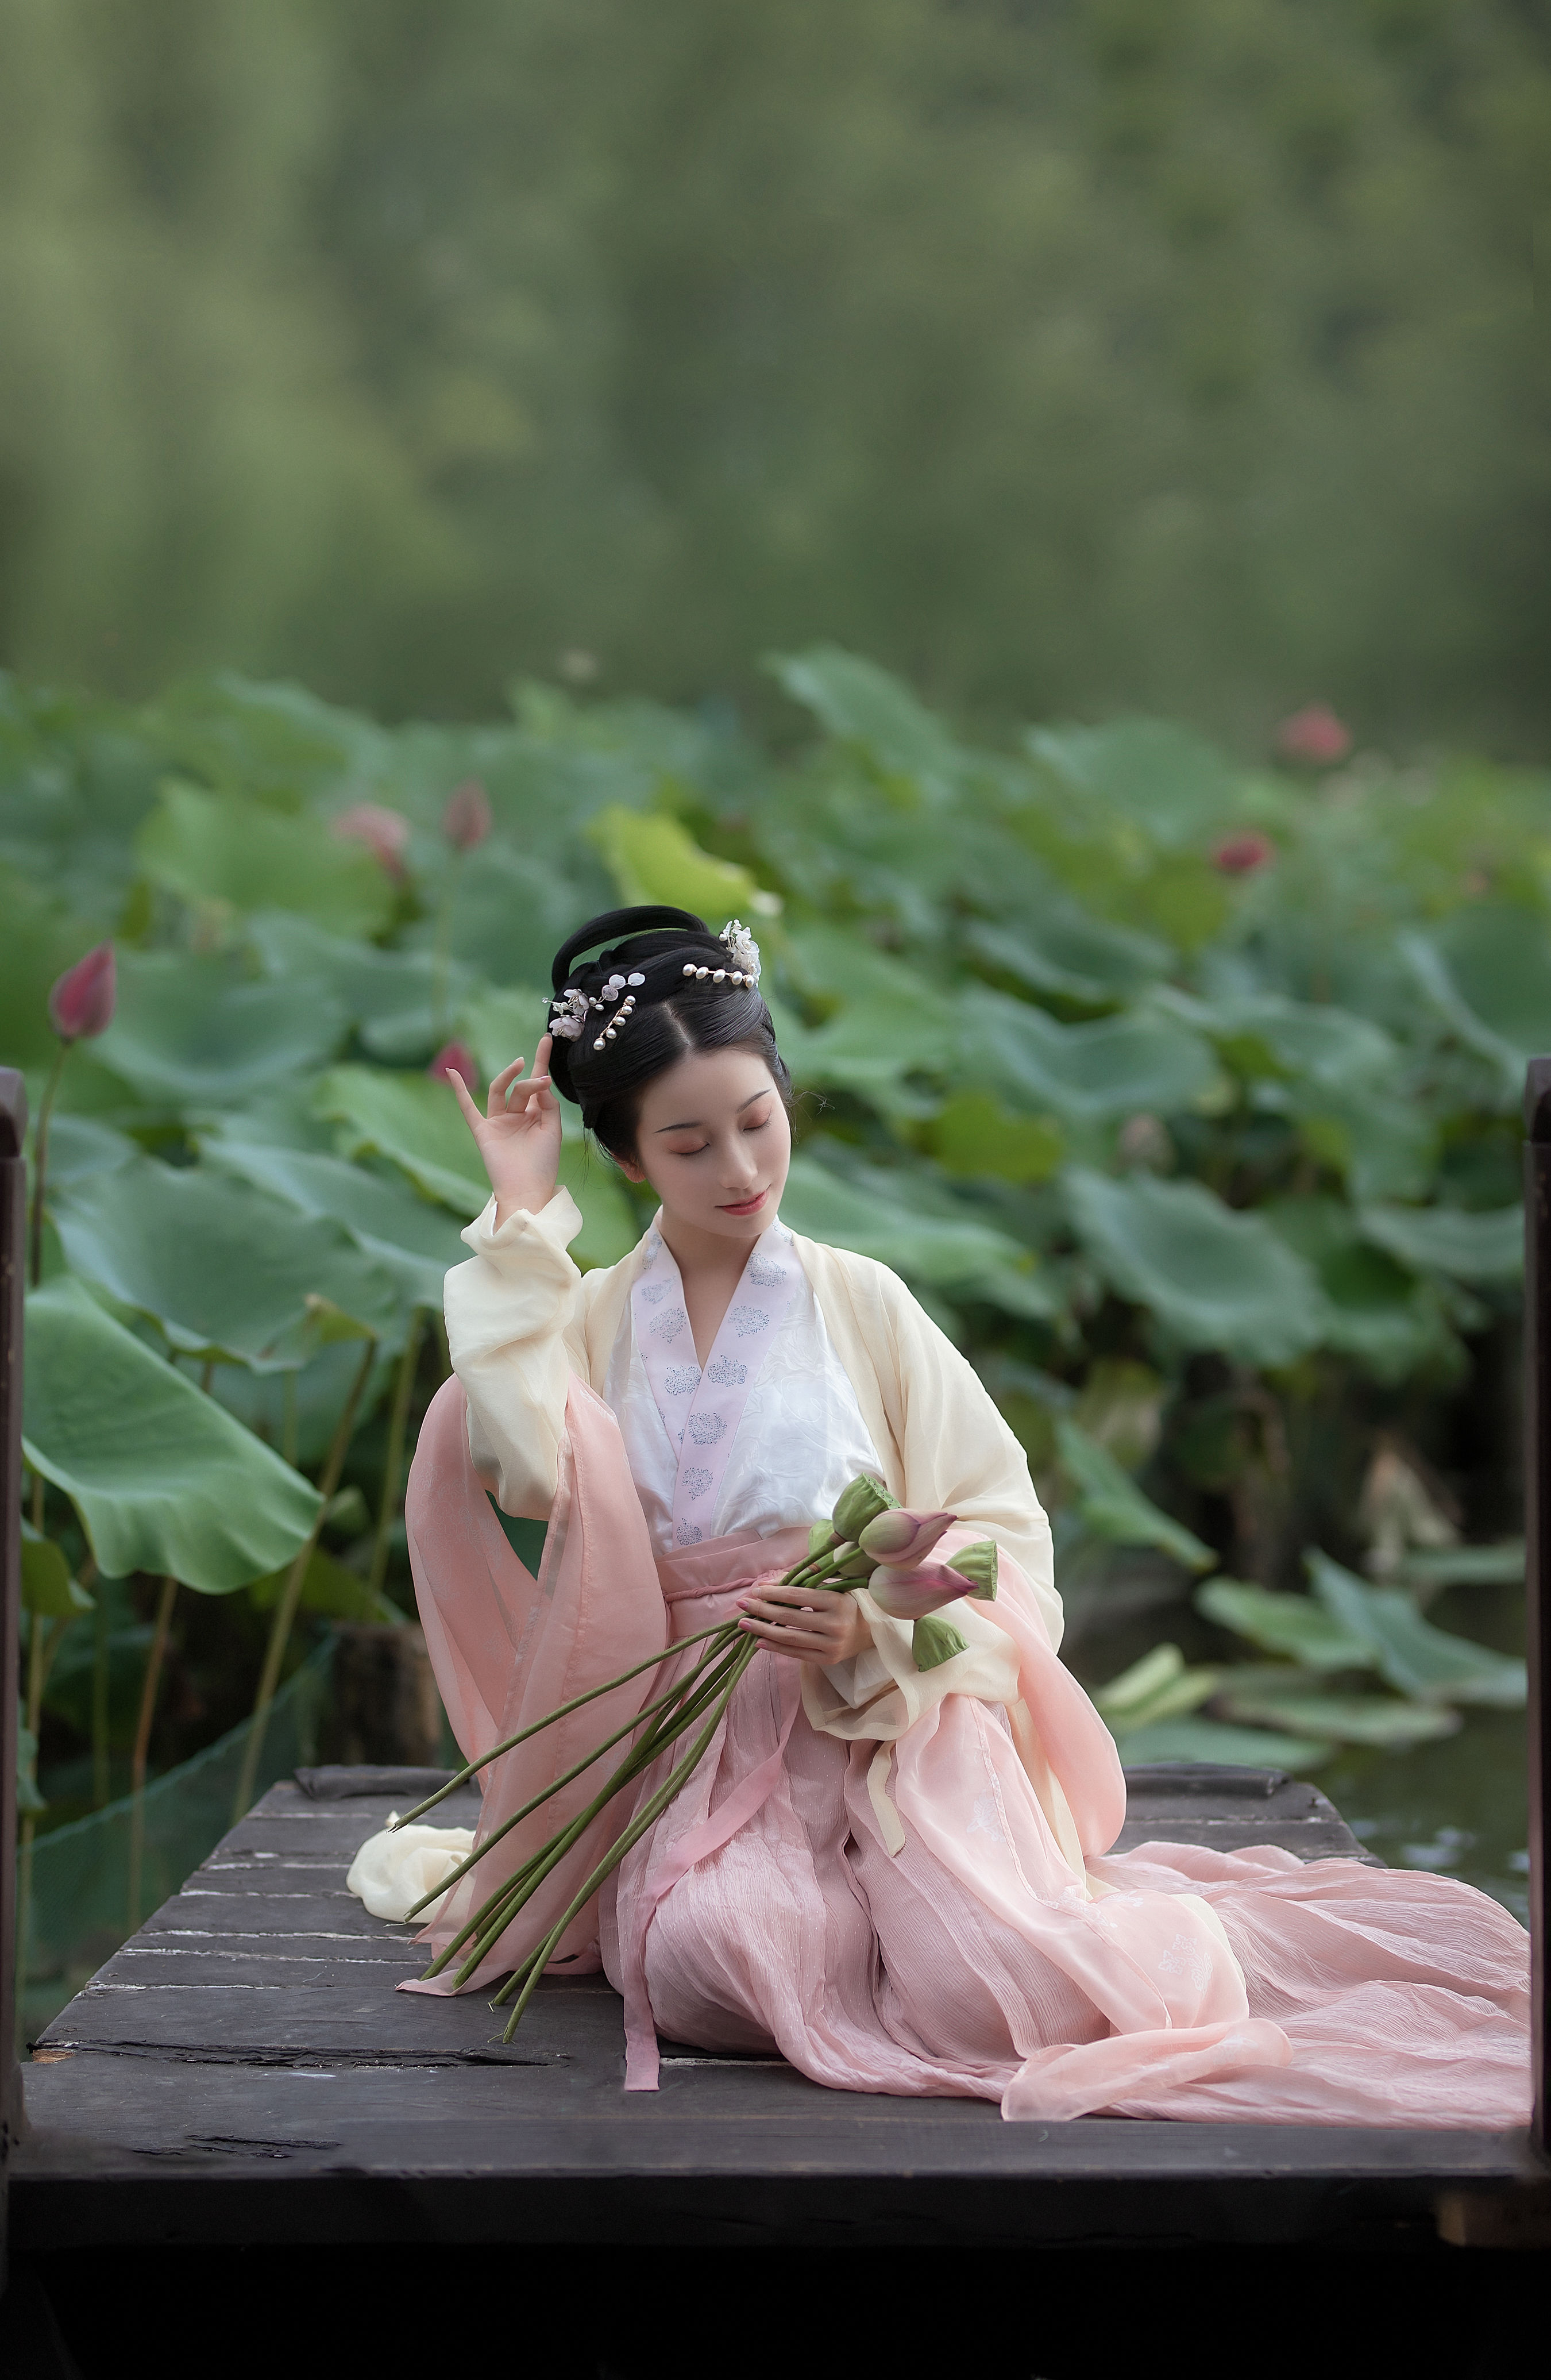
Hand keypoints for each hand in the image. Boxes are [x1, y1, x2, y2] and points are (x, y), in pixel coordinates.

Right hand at [446, 1034, 562, 1224]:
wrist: (527, 1190)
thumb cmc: (543, 1164)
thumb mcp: (552, 1130)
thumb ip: (548, 1105)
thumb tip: (539, 1082)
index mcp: (534, 1116)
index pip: (536, 1083)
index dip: (541, 1061)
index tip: (546, 1039)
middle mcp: (515, 1116)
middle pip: (521, 1088)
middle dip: (531, 1079)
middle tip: (542, 1077)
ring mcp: (498, 1122)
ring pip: (501, 1092)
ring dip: (510, 1077)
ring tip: (520, 1065)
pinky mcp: (483, 1131)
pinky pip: (468, 1109)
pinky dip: (460, 1091)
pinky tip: (451, 1073)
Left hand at [736, 1579, 874, 1665]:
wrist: (870, 1632)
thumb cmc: (846, 1604)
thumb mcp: (833, 1587)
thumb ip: (806, 1581)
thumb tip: (770, 1581)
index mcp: (836, 1601)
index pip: (798, 1595)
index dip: (774, 1592)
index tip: (755, 1590)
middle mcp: (835, 1624)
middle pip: (789, 1617)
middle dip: (762, 1610)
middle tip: (742, 1604)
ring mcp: (831, 1645)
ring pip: (789, 1637)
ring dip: (762, 1629)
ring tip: (743, 1623)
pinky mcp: (826, 1660)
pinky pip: (795, 1653)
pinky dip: (775, 1647)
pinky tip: (758, 1640)